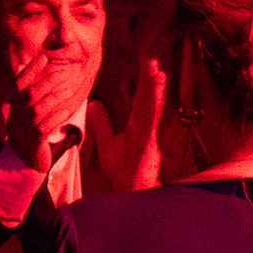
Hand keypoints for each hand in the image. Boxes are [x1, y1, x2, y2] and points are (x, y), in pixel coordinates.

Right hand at [4, 42, 88, 164]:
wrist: (27, 164)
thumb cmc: (32, 134)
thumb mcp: (31, 113)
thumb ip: (35, 94)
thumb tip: (40, 69)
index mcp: (14, 108)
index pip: (19, 84)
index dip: (30, 70)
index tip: (44, 57)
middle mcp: (15, 117)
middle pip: (28, 94)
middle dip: (47, 80)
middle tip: (65, 69)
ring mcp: (22, 131)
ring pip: (36, 110)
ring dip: (54, 97)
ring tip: (70, 88)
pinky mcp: (33, 144)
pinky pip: (43, 128)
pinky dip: (56, 117)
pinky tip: (67, 110)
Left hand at [97, 53, 172, 192]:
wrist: (129, 192)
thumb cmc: (123, 171)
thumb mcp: (107, 143)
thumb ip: (102, 123)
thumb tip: (94, 103)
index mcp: (138, 126)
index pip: (142, 100)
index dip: (145, 82)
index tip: (148, 64)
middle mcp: (145, 128)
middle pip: (148, 100)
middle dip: (151, 80)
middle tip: (153, 60)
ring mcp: (148, 137)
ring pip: (151, 110)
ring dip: (154, 91)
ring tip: (157, 73)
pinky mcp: (147, 146)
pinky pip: (150, 124)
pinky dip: (153, 110)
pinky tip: (155, 97)